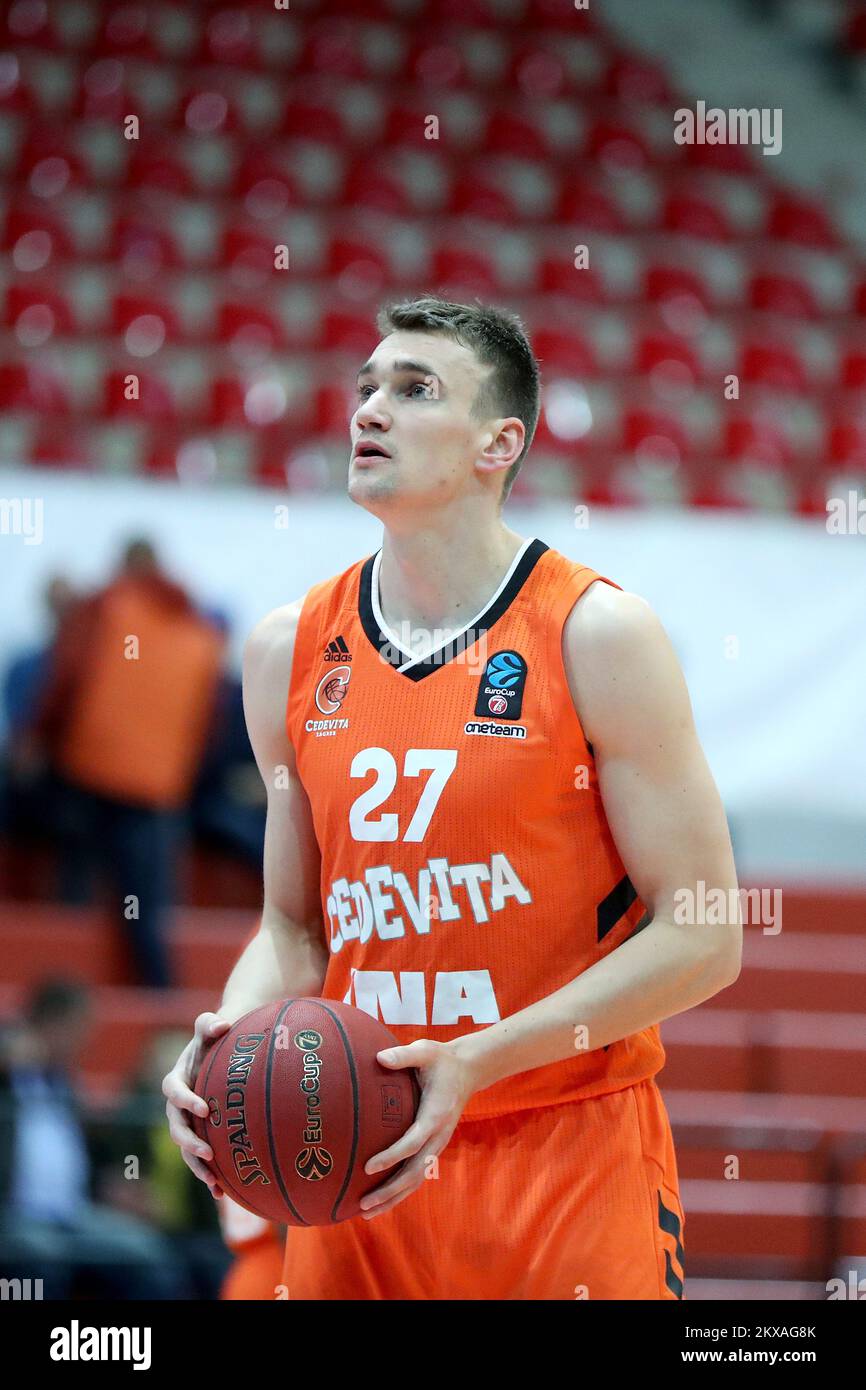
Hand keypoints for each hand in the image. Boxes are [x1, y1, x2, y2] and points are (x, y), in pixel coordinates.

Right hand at [162, 1012, 230, 1198]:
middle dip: (190, 1142)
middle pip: (177, 1127)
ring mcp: (188, 1123)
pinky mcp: (200, 1136)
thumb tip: (221, 1024)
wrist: (222, 1053)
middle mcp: (178, 1106)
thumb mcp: (210, 1027)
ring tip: (214, 1181)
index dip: (186, 1100)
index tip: (204, 1108)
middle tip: (208, 1151)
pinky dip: (210, 1176)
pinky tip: (223, 1193)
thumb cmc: (215, 1039)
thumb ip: (210, 1023)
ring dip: (197, 1166)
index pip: (174, 1091)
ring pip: (186, 1150)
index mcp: (177, 1079)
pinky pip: (201, 1160)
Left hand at [358, 1038, 477, 1219]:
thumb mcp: (425, 1051)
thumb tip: (378, 1057)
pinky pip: (417, 1173)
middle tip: (363, 1204)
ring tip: (366, 1213)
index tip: (368, 1167)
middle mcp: (439, 1136)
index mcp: (435, 1115)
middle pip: (414, 1172)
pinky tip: (380, 1199)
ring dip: (393, 1198)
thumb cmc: (441, 1059)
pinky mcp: (434, 1147)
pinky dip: (400, 1190)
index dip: (392, 1157)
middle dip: (390, 1191)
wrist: (468, 1070)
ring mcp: (437, 1144)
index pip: (413, 1142)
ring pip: (416, 1179)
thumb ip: (403, 1055)